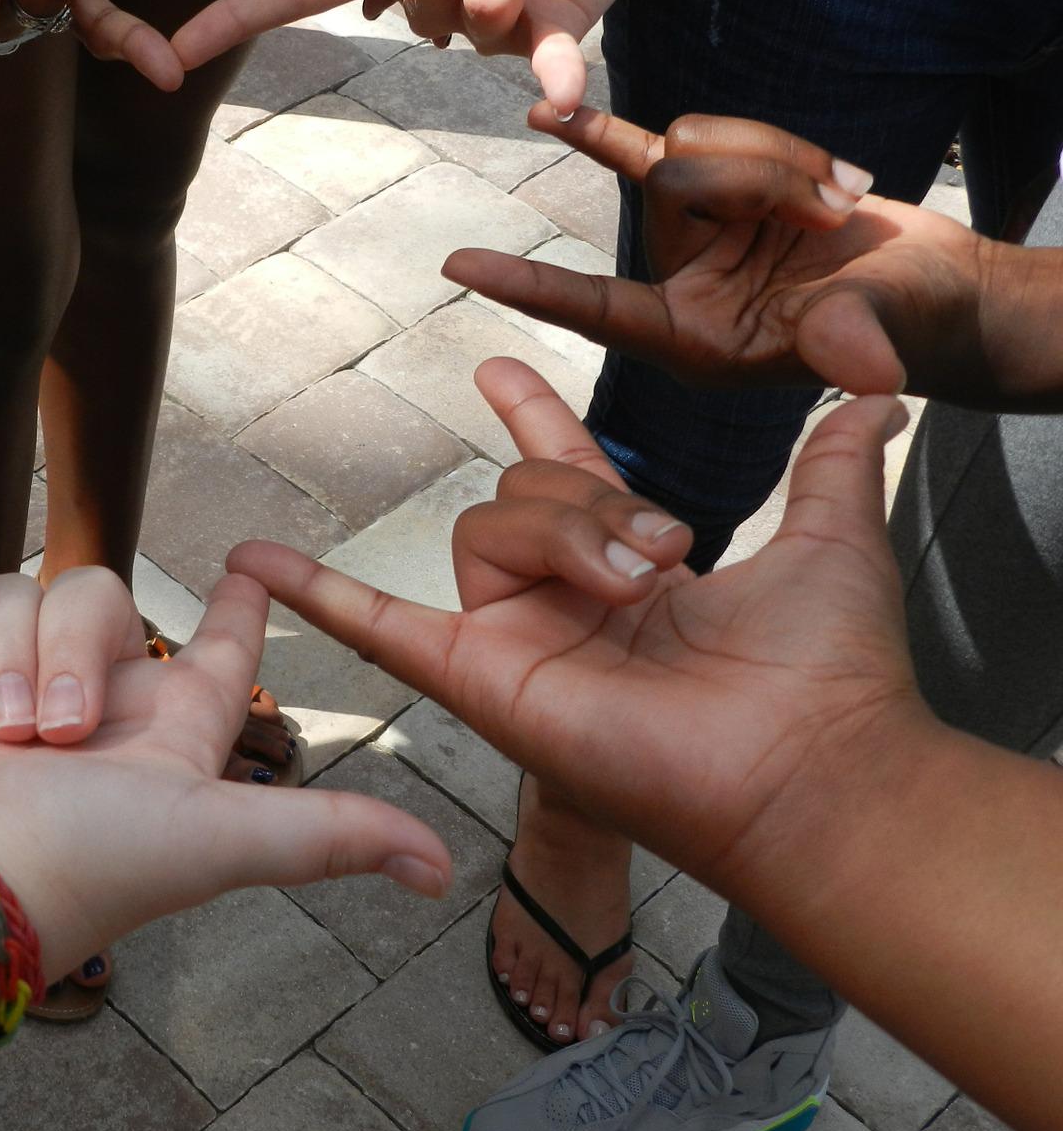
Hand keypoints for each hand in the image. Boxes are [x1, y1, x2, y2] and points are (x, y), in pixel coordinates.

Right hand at [0, 462, 451, 976]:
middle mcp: (92, 712)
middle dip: (73, 649)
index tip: (258, 562)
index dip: (245, 614)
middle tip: (57, 730)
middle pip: (99, 601)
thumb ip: (326, 835)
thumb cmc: (87, 866)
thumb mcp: (221, 839)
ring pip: (18, 596)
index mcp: (166, 739)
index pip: (219, 658)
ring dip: (6, 651)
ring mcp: (4, 694)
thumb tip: (444, 869)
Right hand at [230, 358, 925, 891]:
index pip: (559, 472)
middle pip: (521, 494)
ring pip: (485, 528)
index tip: (498, 367)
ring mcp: (515, 642)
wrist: (807, 763)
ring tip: (633, 585)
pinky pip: (378, 626)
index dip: (529, 413)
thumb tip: (878, 398)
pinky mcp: (482, 679)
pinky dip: (313, 594)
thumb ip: (835, 465)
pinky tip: (252, 563)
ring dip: (563, 535)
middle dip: (592, 502)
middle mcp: (561, 604)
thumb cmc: (830, 674)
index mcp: (627, 568)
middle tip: (667, 557)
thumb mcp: (833, 540)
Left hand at [443, 106, 1009, 401]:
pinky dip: (700, 139)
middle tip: (836, 213)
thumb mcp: (880, 334)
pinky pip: (690, 137)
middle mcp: (681, 284)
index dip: (529, 285)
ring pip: (692, 143)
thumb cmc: (910, 329)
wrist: (943, 292)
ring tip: (842, 201)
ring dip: (777, 157)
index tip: (456, 266)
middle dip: (759, 177)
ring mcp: (701, 232)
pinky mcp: (728, 189)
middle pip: (668, 183)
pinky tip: (648, 142)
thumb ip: (850, 343)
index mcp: (690, 338)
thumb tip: (865, 371)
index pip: (593, 307)